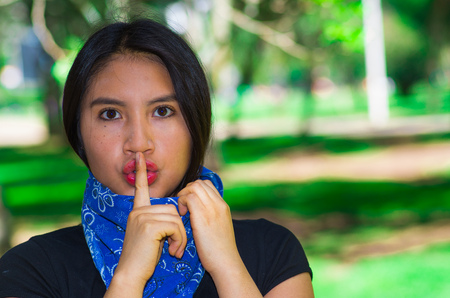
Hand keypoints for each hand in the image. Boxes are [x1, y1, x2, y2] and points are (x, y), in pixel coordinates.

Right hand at [107, 152, 186, 293]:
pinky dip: (179, 240)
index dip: (140, 172)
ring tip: (174, 250)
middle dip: (179, 228)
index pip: (140, 188)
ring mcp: (142, 217)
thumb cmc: (145, 257)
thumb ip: (159, 220)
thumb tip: (176, 212)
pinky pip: (176, 226)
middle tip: (175, 246)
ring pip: (176, 217)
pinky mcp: (149, 225)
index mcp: (138, 211)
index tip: (140, 156)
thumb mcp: (152, 234)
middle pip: (172, 208)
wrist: (132, 273)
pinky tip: (172, 251)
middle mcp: (138, 211)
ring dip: (180, 236)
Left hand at [177, 179, 238, 275]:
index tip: (189, 203)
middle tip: (183, 206)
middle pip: (199, 183)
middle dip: (187, 191)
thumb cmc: (219, 250)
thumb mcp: (218, 227)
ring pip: (194, 187)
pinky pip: (189, 198)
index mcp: (223, 206)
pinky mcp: (203, 217)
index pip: (207, 184)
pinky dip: (182, 203)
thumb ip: (211, 215)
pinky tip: (182, 216)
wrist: (225, 262)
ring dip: (183, 196)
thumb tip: (196, 211)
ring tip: (183, 211)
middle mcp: (219, 204)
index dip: (194, 189)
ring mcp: (212, 209)